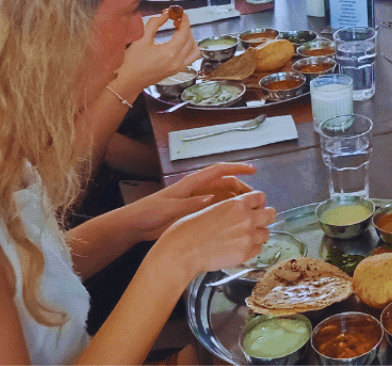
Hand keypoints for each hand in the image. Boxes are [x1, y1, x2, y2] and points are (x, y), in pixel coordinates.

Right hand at [115, 8, 198, 89]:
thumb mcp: (141, 38)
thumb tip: (165, 14)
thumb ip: (154, 23)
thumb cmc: (131, 61)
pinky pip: (189, 59)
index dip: (185, 21)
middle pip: (190, 41)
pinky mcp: (174, 72)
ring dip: (190, 40)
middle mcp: (177, 61)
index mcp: (170, 52)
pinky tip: (179, 44)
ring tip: (180, 32)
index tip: (182, 14)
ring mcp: (177, 68)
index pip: (184, 33)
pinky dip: (188, 50)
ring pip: (193, 51)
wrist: (127, 81)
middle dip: (186, 28)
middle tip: (177, 20)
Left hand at [126, 162, 259, 242]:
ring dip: (236, 200)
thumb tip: (213, 199)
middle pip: (225, 183)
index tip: (253, 169)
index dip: (237, 167)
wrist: (136, 224)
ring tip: (248, 210)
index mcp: (192, 183)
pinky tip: (234, 220)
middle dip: (242, 188)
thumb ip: (192, 204)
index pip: (219, 170)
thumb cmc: (151, 211)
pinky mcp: (195, 211)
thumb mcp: (171, 208)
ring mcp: (197, 200)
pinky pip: (216, 208)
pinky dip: (226, 211)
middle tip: (255, 199)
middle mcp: (198, 189)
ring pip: (223, 196)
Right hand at [154, 187, 276, 278]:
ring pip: (266, 233)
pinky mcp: (245, 254)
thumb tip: (239, 209)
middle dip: (264, 217)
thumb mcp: (211, 208)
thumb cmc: (188, 228)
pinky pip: (258, 249)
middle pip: (270, 214)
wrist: (183, 251)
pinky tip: (240, 248)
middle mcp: (247, 218)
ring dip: (258, 234)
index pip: (260, 197)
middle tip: (255, 222)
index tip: (254, 207)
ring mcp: (248, 237)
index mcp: (237, 203)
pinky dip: (252, 248)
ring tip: (245, 237)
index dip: (257, 202)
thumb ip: (230, 208)